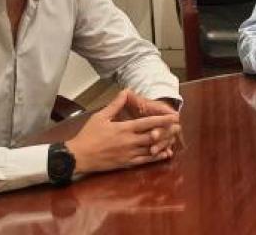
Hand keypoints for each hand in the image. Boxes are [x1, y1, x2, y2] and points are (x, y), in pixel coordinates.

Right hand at [66, 89, 180, 174]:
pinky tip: (165, 155)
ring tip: (175, 139)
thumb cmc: (88, 136)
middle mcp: (129, 141)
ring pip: (151, 149)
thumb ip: (115, 104)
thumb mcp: (100, 117)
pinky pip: (145, 161)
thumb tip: (125, 91)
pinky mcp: (126, 164)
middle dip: (167, 131)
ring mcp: (129, 154)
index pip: (148, 123)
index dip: (163, 120)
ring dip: (164, 144)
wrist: (77, 157)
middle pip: (154, 136)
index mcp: (124, 129)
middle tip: (179, 127)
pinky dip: (156, 158)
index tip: (175, 117)